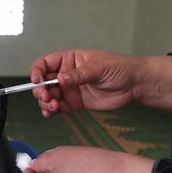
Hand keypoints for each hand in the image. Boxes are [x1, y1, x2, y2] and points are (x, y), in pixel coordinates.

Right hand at [29, 50, 171, 116]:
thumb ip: (79, 75)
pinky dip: (51, 111)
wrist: (135, 85)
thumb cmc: (120, 68)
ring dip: (46, 102)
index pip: (46, 63)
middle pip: (44, 81)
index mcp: (70, 59)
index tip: (36, 80)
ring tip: (52, 107)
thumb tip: (61, 79)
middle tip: (46, 97)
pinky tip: (50, 114)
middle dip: (41, 90)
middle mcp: (67, 74)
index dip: (37, 71)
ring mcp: (70, 89)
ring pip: (49, 96)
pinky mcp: (75, 102)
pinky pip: (58, 107)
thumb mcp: (99, 68)